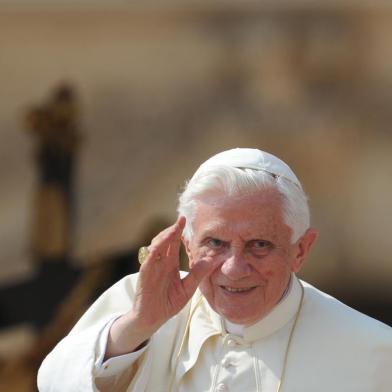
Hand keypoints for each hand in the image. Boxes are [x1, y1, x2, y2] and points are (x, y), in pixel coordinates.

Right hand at [105, 216, 216, 358]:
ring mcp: (152, 267)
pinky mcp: (145, 274)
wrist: (153, 319)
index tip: (185, 220)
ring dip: (164, 236)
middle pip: (165, 241)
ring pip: (156, 246)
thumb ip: (198, 274)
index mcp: (170, 264)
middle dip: (172, 229)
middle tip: (181, 219)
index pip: (174, 244)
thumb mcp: (188, 288)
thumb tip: (213, 261)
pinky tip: (161, 244)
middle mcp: (160, 262)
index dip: (178, 232)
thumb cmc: (168, 303)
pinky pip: (149, 259)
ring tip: (174, 229)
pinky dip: (154, 251)